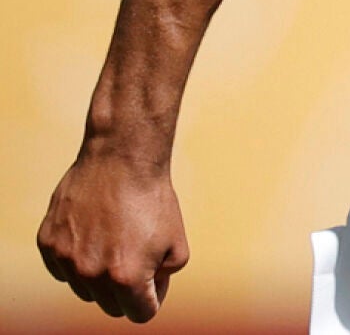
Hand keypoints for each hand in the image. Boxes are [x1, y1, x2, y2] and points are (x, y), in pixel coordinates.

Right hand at [37, 154, 189, 321]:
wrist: (121, 160)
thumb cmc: (153, 201)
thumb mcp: (177, 244)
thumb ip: (165, 277)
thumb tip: (150, 291)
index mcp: (126, 277)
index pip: (139, 314)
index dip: (152, 300)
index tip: (154, 283)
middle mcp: (91, 273)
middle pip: (110, 306)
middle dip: (127, 290)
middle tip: (137, 259)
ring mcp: (66, 259)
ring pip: (85, 290)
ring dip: (100, 275)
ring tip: (115, 241)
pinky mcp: (48, 243)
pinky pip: (63, 270)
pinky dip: (77, 260)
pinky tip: (93, 235)